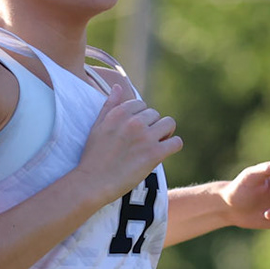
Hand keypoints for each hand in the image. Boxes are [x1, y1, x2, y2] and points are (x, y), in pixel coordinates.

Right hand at [75, 80, 181, 204]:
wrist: (93, 182)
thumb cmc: (93, 156)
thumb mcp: (97, 126)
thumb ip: (109, 105)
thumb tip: (118, 86)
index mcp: (119, 113)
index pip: (141, 105)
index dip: (141, 117)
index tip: (136, 130)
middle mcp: (134, 122)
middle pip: (156, 114)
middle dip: (152, 126)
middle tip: (144, 141)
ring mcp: (145, 137)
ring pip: (169, 124)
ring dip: (165, 133)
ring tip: (156, 144)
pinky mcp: (154, 154)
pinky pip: (176, 142)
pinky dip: (173, 146)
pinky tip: (163, 152)